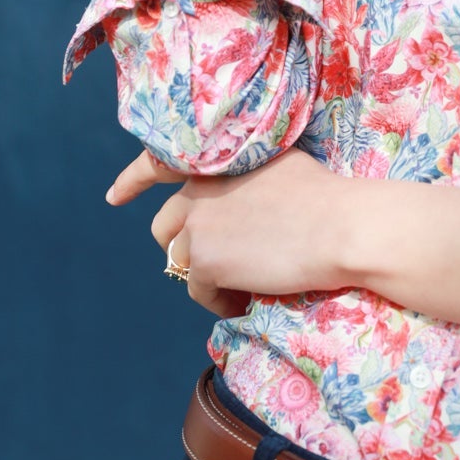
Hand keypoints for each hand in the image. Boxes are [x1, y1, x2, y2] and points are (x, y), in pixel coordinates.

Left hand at [106, 145, 359, 318]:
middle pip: (166, 226)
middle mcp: (197, 185)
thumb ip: (247, 179)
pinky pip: (198, 290)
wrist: (344, 227)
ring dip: (207, 278)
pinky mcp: (202, 258)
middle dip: (185, 250)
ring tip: (244, 289)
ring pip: (181, 262)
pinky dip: (220, 301)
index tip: (115, 197)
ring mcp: (196, 220)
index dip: (134, 180)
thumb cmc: (332, 200)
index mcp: (217, 158)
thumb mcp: (282, 168)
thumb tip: (234, 209)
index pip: (159, 162)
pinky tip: (249, 301)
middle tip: (220, 268)